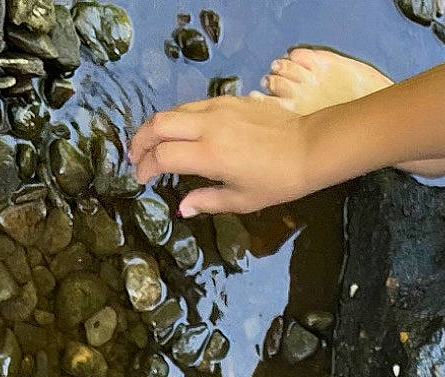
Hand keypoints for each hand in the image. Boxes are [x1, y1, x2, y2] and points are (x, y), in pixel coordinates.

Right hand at [128, 95, 325, 215]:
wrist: (309, 147)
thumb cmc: (277, 181)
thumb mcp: (242, 200)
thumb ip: (207, 201)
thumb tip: (182, 208)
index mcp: (209, 155)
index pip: (162, 156)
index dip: (146, 168)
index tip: (141, 179)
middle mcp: (208, 126)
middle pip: (158, 124)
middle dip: (140, 141)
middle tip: (135, 157)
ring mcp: (218, 109)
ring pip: (173, 111)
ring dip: (157, 127)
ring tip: (152, 143)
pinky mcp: (228, 99)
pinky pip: (193, 106)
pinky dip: (178, 118)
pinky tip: (180, 132)